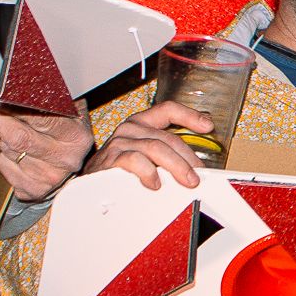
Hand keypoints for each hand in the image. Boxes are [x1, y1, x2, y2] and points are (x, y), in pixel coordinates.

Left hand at [0, 97, 94, 202]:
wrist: (73, 166)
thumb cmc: (65, 132)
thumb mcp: (66, 111)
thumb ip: (43, 100)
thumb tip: (9, 86)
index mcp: (76, 136)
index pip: (42, 118)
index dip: (14, 106)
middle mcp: (66, 160)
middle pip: (19, 137)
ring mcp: (50, 178)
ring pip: (8, 150)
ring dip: (3, 138)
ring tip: (16, 133)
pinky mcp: (34, 191)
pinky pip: (4, 166)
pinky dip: (4, 157)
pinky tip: (18, 154)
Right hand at [81, 100, 213, 190]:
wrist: (87, 185)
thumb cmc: (118, 170)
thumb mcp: (144, 157)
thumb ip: (165, 156)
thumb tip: (194, 168)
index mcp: (140, 124)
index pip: (167, 110)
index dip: (189, 115)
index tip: (208, 126)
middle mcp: (131, 129)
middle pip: (168, 137)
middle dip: (188, 157)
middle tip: (198, 175)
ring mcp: (120, 142)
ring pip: (156, 148)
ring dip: (176, 166)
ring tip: (186, 181)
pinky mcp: (111, 158)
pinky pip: (135, 161)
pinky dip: (149, 172)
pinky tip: (155, 183)